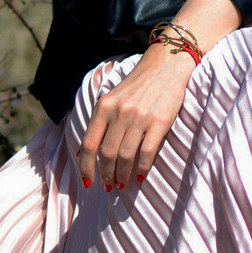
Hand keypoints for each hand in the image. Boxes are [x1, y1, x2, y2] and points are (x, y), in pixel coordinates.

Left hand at [78, 43, 196, 190]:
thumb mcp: (112, 98)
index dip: (86, 166)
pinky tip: (140, 177)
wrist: (165, 66)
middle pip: (106, 153)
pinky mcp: (159, 122)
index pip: (89, 143)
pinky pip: (147, 153)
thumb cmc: (137, 85)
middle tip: (109, 186)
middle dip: (106, 174)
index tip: (88, 182)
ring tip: (122, 184)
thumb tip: (85, 153)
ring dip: (122, 175)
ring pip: (125, 156)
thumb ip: (100, 122)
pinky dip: (142, 169)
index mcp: (104, 107)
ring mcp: (139, 118)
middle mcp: (119, 112)